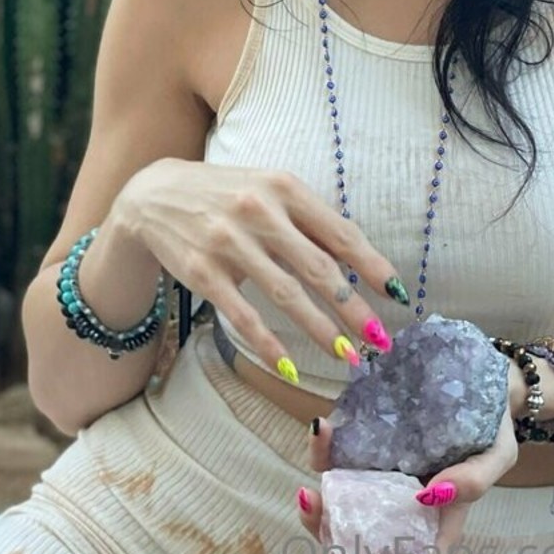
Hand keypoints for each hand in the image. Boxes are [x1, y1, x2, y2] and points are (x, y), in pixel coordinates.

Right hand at [112, 158, 405, 377]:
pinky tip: (290, 366)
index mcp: (284, 187)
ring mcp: (229, 242)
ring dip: (321, 330)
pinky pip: (242, 315)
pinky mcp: (203, 271)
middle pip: (318, 268)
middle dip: (353, 308)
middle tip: (380, 340)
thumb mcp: (270, 191)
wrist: (155, 195)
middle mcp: (259, 211)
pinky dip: (269, 344)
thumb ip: (309, 220)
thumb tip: (361, 262)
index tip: (398, 295)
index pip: (339, 232)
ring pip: (285, 295)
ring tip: (348, 356)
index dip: (372, 266)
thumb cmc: (228, 195)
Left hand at [295, 403, 519, 553]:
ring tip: (308, 498)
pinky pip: (338, 464)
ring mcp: (380, 487)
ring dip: (318, 516)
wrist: (480, 387)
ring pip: (341, 517)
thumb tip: (430, 496)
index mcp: (435, 530)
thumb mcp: (497, 455)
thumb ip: (475, 479)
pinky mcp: (366, 455)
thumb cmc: (492, 433)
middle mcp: (402, 515)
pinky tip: (322, 432)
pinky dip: (324, 454)